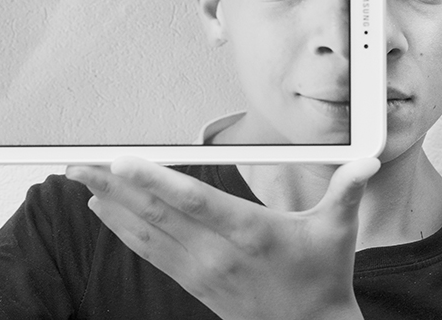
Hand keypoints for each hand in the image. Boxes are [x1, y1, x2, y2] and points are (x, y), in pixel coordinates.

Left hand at [65, 157, 379, 319]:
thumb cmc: (322, 276)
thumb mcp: (338, 232)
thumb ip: (346, 190)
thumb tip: (365, 161)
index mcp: (250, 233)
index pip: (195, 201)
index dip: (154, 181)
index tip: (120, 161)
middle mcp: (218, 252)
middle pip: (156, 213)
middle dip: (112, 185)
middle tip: (76, 162)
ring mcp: (201, 270)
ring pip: (146, 231)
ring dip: (110, 203)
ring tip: (79, 179)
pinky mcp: (194, 281)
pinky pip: (150, 252)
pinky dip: (123, 229)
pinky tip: (103, 209)